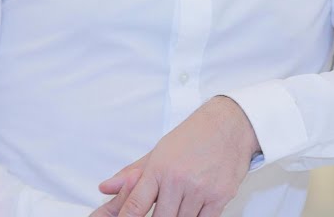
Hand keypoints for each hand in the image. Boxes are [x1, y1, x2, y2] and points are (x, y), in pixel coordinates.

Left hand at [90, 97, 259, 216]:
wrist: (229, 125)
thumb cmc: (193, 136)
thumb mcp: (159, 151)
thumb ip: (131, 174)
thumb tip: (105, 188)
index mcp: (160, 168)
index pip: (135, 205)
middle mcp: (179, 180)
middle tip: (158, 213)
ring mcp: (200, 190)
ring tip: (174, 210)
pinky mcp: (219, 197)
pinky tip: (190, 213)